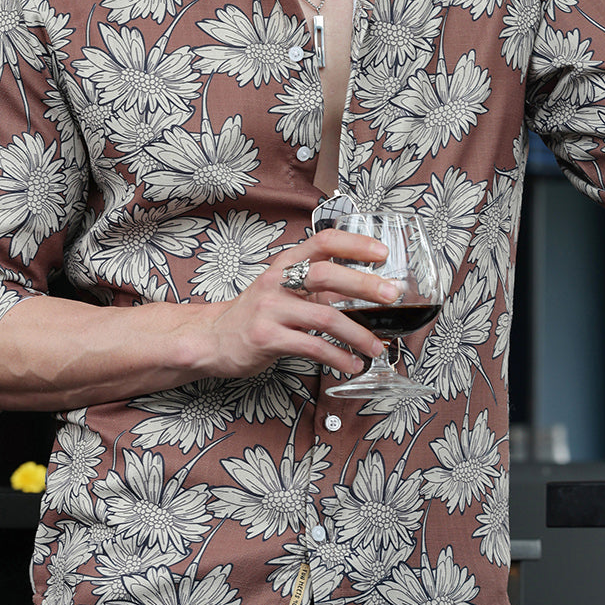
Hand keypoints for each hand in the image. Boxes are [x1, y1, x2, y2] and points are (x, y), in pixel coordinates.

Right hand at [192, 227, 399, 380]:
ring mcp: (270, 309)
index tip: (382, 252)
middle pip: (327, 274)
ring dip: (358, 334)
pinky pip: (312, 346)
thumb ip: (318, 287)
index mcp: (286, 264)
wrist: (213, 338)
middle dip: (364, 284)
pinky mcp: (267, 338)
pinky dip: (338, 357)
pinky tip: (352, 363)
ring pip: (324, 316)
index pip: (323, 241)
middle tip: (392, 295)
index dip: (355, 243)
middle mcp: (278, 281)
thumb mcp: (284, 289)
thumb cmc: (257, 314)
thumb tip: (366, 291)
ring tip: (377, 346)